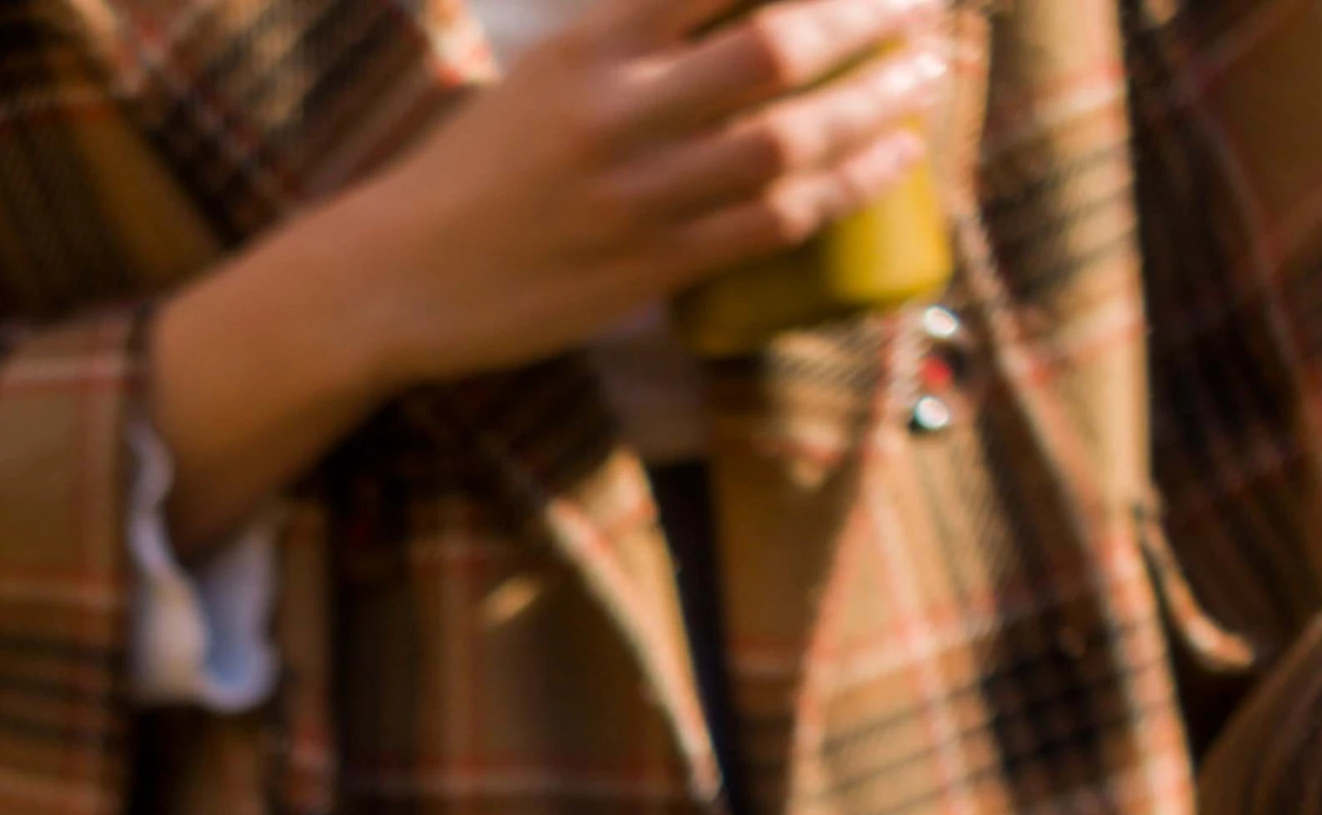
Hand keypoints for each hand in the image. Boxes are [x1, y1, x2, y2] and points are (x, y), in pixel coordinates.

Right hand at [336, 0, 945, 385]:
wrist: (396, 279)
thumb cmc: (475, 170)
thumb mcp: (544, 70)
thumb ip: (632, 37)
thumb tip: (732, 10)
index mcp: (587, 45)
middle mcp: (615, 112)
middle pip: (775, 46)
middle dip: (867, 16)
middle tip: (921, 3)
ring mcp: (637, 195)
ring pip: (790, 138)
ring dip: (876, 102)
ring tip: (925, 75)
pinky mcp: (651, 267)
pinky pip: (775, 221)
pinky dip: (849, 185)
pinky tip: (894, 157)